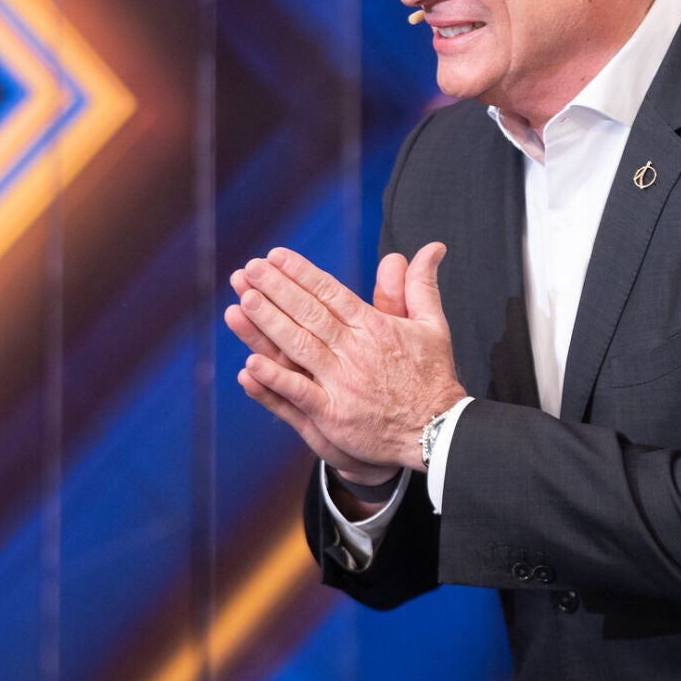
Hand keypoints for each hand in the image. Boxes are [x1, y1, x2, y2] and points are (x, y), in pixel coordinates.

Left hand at [233, 243, 461, 470]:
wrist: (436, 432)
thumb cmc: (432, 377)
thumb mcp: (433, 325)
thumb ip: (420, 285)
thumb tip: (431, 248)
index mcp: (376, 327)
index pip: (331, 293)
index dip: (302, 273)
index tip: (276, 256)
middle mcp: (356, 351)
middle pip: (310, 314)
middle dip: (278, 289)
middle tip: (251, 269)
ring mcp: (343, 384)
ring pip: (300, 347)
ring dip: (270, 323)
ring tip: (244, 300)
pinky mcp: (335, 416)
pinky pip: (300, 394)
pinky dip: (276, 379)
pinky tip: (250, 364)